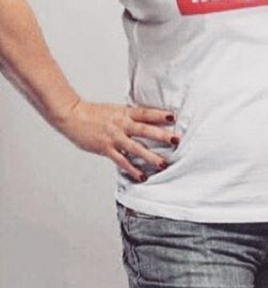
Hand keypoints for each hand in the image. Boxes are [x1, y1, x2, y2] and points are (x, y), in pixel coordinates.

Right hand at [57, 100, 178, 180]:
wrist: (71, 115)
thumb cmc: (92, 114)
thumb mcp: (114, 111)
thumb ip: (129, 117)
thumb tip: (145, 122)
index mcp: (124, 113)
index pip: (145, 113)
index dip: (159, 114)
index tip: (173, 118)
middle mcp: (121, 124)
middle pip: (144, 129)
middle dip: (161, 135)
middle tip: (176, 140)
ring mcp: (114, 137)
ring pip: (135, 148)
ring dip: (150, 156)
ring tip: (163, 164)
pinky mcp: (106, 148)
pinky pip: (121, 161)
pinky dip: (132, 169)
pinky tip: (142, 176)